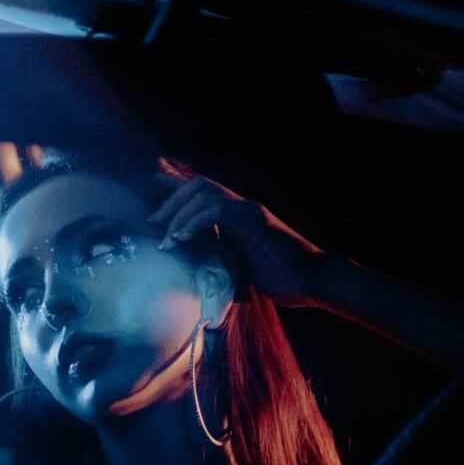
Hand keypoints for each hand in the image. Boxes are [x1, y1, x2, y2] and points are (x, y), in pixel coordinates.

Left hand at [148, 173, 325, 307]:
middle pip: (198, 185)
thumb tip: (197, 276)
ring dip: (180, 214)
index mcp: (236, 216)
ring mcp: (248, 211)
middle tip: (153, 223)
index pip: (202, 192)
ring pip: (205, 193)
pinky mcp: (255, 221)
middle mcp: (241, 207)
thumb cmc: (280, 277)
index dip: (175, 185)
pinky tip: (182, 237)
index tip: (152, 183)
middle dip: (171, 200)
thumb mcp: (239, 268)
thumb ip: (220, 261)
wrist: (311, 281)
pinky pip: (218, 210)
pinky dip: (195, 221)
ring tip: (167, 238)